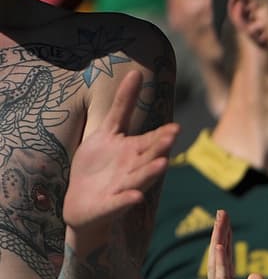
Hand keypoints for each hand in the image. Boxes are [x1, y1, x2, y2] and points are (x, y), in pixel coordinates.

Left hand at [64, 70, 178, 237]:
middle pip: (149, 155)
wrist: (81, 206)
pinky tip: (135, 197)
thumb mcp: (106, 132)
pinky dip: (127, 200)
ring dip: (151, 171)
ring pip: (141, 178)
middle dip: (161, 147)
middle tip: (173, 135)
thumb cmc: (97, 167)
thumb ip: (122, 106)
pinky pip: (119, 202)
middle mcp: (133, 167)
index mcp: (134, 150)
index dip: (161, 133)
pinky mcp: (109, 205)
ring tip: (162, 163)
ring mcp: (123, 187)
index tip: (175, 127)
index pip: (150, 138)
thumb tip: (137, 72)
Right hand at [207, 209, 267, 278]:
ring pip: (218, 262)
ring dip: (219, 239)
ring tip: (221, 219)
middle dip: (220, 234)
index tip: (227, 223)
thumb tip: (255, 274)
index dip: (226, 241)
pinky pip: (221, 276)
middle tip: (222, 213)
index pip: (226, 261)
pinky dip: (220, 259)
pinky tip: (219, 243)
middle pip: (218, 258)